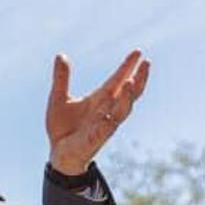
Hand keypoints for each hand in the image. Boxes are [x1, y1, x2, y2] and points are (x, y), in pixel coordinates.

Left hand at [45, 50, 150, 174]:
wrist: (58, 152)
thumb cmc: (62, 126)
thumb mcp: (58, 98)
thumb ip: (61, 78)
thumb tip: (60, 55)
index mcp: (100, 99)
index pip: (117, 80)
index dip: (128, 67)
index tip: (138, 52)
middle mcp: (106, 110)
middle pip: (128, 94)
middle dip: (138, 79)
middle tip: (147, 63)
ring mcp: (103, 125)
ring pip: (121, 111)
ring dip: (128, 97)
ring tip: (132, 82)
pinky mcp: (95, 139)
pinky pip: (104, 130)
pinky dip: (108, 122)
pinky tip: (111, 115)